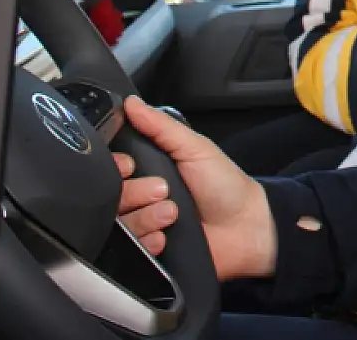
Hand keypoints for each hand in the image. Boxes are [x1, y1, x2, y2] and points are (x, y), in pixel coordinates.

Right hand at [112, 97, 276, 280]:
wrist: (245, 229)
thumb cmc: (224, 184)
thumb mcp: (195, 148)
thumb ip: (162, 127)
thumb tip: (131, 103)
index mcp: (148, 169)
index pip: (112, 166)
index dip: (115, 166)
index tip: (130, 165)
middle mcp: (140, 196)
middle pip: (111, 196)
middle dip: (136, 193)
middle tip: (164, 190)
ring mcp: (143, 225)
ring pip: (118, 224)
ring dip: (145, 217)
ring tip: (172, 214)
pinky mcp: (147, 252)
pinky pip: (129, 250)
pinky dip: (147, 242)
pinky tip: (166, 237)